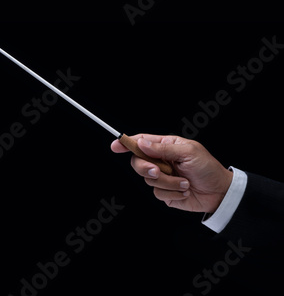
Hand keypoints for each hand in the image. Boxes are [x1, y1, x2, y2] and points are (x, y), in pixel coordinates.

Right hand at [111, 134, 232, 212]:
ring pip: (148, 180)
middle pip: (138, 162)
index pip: (141, 142)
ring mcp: (161, 176)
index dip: (126, 143)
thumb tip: (142, 143)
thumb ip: (163, 149)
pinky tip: (184, 190)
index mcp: (165, 146)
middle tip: (159, 170)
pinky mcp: (164, 192)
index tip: (115, 145)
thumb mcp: (189, 152)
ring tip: (184, 182)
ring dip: (168, 182)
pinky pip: (157, 193)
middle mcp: (160, 160)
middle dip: (146, 168)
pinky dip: (172, 192)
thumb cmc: (208, 168)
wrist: (219, 193)